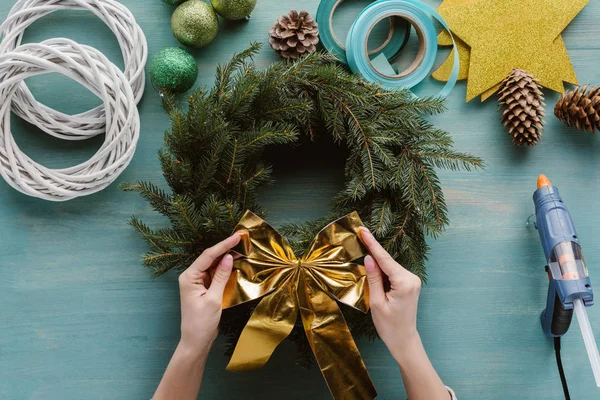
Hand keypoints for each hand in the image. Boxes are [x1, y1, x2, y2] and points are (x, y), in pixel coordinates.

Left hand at [177, 233, 240, 353]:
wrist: (196, 341)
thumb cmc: (202, 322)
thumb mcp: (214, 299)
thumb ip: (221, 277)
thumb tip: (228, 257)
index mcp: (189, 277)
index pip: (207, 256)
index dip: (223, 245)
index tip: (237, 237)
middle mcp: (191, 277)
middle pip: (209, 258)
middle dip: (225, 249)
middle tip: (242, 240)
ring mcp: (197, 282)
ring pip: (213, 265)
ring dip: (226, 259)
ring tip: (241, 250)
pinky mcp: (204, 288)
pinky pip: (215, 274)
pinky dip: (225, 270)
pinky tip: (235, 265)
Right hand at [360, 227, 421, 360]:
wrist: (404, 340)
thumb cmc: (389, 325)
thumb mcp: (377, 302)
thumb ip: (374, 278)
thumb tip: (369, 258)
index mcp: (404, 283)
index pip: (385, 259)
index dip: (372, 244)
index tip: (363, 230)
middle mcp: (412, 278)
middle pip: (387, 261)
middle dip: (373, 251)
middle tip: (360, 234)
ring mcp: (412, 280)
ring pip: (389, 266)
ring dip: (376, 263)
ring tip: (363, 252)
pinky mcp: (409, 283)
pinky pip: (392, 272)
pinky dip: (381, 270)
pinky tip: (372, 267)